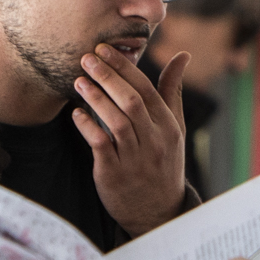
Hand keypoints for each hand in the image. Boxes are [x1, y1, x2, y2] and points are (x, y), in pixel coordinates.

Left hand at [71, 46, 189, 236]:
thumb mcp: (174, 127)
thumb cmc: (163, 161)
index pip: (148, 90)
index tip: (105, 49)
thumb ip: (172, 91)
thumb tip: (183, 55)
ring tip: (78, 81)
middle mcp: (155, 141)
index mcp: (168, 126)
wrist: (158, 210)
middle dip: (108, 77)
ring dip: (96, 98)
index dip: (125, 68)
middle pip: (132, 102)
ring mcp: (135, 159)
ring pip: (116, 122)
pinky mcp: (114, 174)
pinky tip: (76, 113)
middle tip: (87, 58)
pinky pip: (101, 146)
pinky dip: (88, 127)